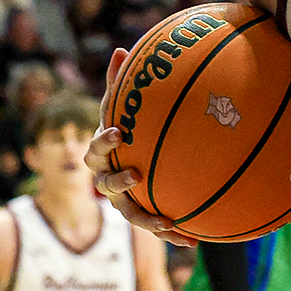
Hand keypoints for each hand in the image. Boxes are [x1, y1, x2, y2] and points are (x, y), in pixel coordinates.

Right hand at [85, 49, 191, 246]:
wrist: (125, 163)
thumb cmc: (123, 129)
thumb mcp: (120, 107)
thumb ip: (119, 84)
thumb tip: (123, 50)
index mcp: (101, 153)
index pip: (96, 147)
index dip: (104, 140)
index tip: (118, 132)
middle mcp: (105, 180)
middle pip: (105, 183)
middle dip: (118, 180)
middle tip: (135, 173)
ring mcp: (121, 201)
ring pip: (130, 213)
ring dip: (145, 218)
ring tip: (165, 222)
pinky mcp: (141, 215)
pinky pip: (155, 227)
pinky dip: (173, 235)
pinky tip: (194, 240)